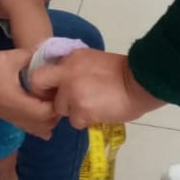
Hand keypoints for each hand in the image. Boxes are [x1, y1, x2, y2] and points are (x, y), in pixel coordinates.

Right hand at [0, 49, 58, 138]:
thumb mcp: (9, 58)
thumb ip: (30, 55)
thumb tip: (48, 54)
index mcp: (19, 103)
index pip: (47, 112)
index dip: (57, 102)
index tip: (59, 86)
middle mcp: (18, 116)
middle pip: (46, 123)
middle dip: (56, 111)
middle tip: (59, 92)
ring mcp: (12, 119)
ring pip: (38, 127)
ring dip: (48, 117)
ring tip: (51, 100)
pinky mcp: (8, 118)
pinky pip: (28, 126)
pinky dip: (39, 123)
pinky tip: (43, 115)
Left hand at [28, 49, 162, 127]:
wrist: (140, 84)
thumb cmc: (122, 73)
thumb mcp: (92, 61)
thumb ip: (74, 68)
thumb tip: (62, 81)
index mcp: (71, 58)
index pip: (43, 68)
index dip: (44, 82)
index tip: (52, 90)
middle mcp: (66, 73)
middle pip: (39, 85)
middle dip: (48, 95)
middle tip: (64, 104)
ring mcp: (71, 92)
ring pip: (61, 108)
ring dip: (74, 111)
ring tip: (93, 106)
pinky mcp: (80, 110)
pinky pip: (75, 121)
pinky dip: (86, 120)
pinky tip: (99, 113)